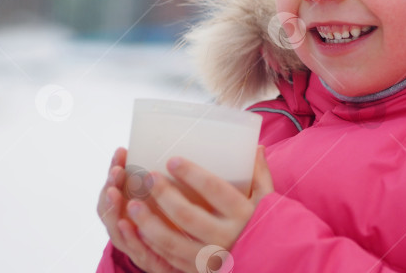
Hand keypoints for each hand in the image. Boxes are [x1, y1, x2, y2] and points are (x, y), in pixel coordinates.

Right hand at [96, 147, 182, 272]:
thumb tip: (177, 152)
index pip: (116, 188)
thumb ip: (169, 182)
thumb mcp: (174, 200)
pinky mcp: (150, 262)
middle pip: (110, 208)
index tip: (121, 151)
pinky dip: (128, 236)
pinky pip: (136, 250)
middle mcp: (128, 228)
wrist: (192, 257)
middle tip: (116, 170)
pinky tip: (125, 223)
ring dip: (114, 209)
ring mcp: (136, 245)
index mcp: (131, 211)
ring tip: (114, 191)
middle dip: (111, 187)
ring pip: (116, 228)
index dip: (115, 170)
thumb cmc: (182, 225)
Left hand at [124, 146, 273, 271]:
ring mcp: (210, 258)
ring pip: (172, 242)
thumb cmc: (268, 226)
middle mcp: (225, 237)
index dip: (192, 174)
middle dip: (164, 195)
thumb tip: (255, 146)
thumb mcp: (268, 199)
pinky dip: (151, 245)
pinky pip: (169, 260)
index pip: (214, 190)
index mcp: (242, 214)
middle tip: (147, 177)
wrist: (273, 264)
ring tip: (131, 205)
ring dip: (149, 223)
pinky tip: (137, 231)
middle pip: (187, 216)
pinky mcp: (199, 271)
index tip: (173, 160)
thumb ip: (260, 173)